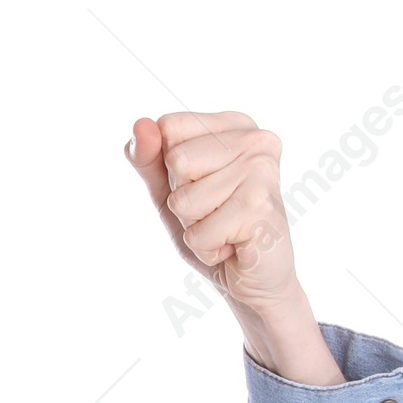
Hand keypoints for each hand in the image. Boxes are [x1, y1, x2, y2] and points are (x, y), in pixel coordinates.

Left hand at [124, 111, 300, 317]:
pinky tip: (232, 246)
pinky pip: (198, 234)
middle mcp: (256, 139)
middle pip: (176, 162)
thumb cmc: (212, 228)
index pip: (169, 127)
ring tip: (223, 229)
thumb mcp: (168, 191)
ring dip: (194, 227)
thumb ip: (148, 159)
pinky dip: (206, 250)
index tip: (201, 186)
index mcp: (234, 125)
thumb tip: (140, 125)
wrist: (252, 278)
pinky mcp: (259, 208)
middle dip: (181, 201)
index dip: (170, 169)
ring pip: (183, 200)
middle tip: (214, 213)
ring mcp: (261, 171)